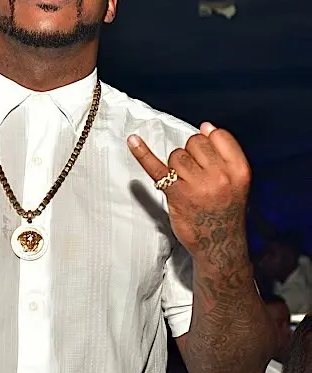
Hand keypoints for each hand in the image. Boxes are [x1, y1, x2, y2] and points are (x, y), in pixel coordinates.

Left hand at [127, 123, 250, 262]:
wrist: (219, 245)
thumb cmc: (226, 212)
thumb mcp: (238, 182)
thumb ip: (225, 155)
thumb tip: (206, 127)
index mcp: (239, 170)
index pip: (218, 136)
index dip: (209, 143)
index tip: (206, 155)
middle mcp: (220, 176)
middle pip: (195, 142)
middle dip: (192, 155)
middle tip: (197, 177)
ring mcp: (197, 185)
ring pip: (177, 155)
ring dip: (177, 167)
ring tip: (186, 184)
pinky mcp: (176, 194)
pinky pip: (156, 168)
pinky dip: (142, 153)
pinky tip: (133, 142)